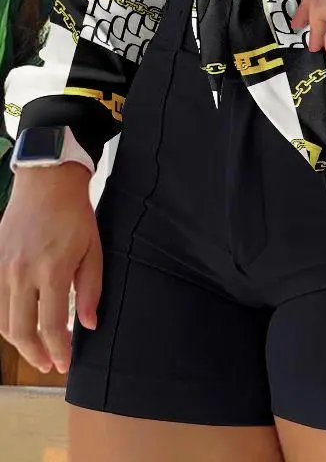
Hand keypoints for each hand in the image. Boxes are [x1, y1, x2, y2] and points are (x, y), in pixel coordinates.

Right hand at [0, 162, 101, 374]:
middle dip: (36, 355)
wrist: (47, 183)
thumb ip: (90, 290)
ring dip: (18, 342)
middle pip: (21, 330)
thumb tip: (89, 324)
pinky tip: (20, 325)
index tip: (65, 363)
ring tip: (37, 349)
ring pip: (2, 321)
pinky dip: (5, 320)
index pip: (51, 325)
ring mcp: (2, 268)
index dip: (59, 350)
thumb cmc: (75, 215)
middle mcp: (21, 273)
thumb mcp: (93, 250)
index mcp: (51, 271)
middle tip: (51, 364)